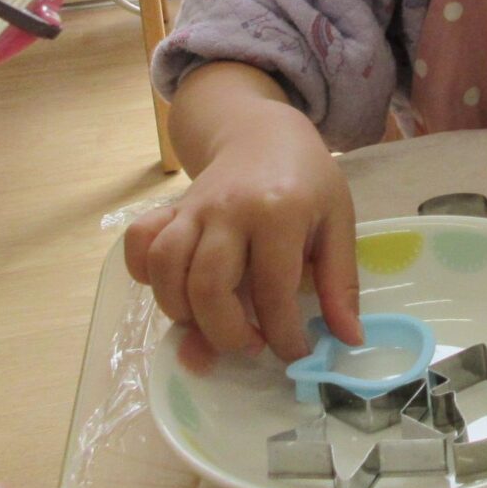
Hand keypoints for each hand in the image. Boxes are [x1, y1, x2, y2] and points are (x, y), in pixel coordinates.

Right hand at [124, 99, 360, 359]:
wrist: (263, 133)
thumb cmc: (307, 180)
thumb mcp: (338, 222)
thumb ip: (341, 283)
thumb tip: (348, 340)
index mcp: (280, 212)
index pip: (274, 291)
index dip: (284, 336)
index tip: (295, 355)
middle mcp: (229, 211)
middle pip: (208, 286)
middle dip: (227, 333)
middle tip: (251, 345)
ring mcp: (193, 208)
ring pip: (166, 268)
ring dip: (182, 312)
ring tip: (211, 325)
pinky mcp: (169, 210)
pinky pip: (139, 244)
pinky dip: (145, 276)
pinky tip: (175, 291)